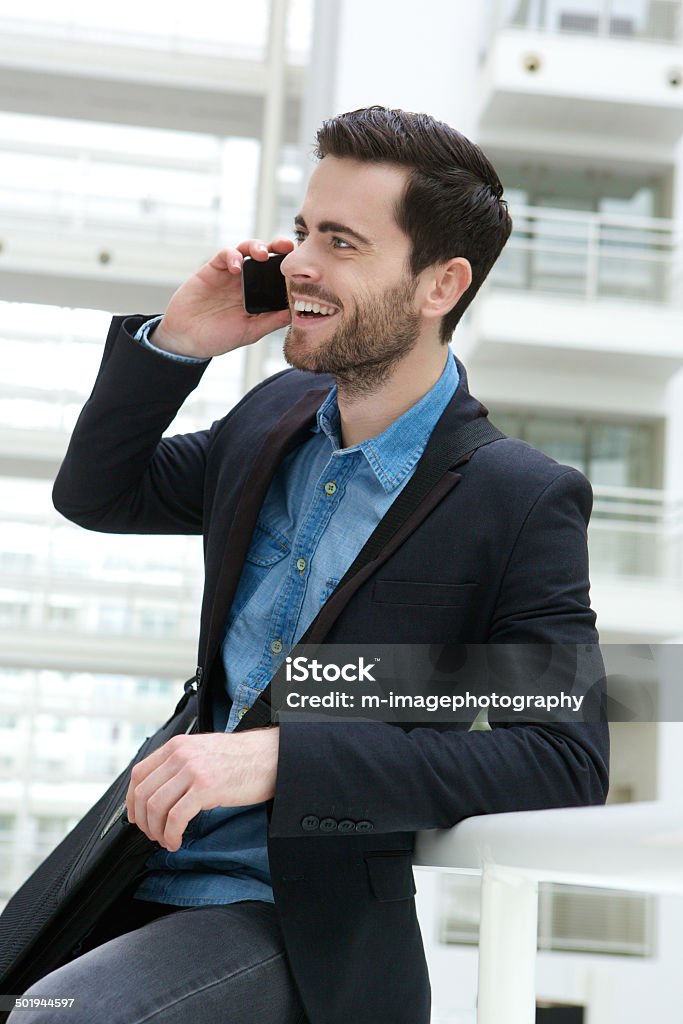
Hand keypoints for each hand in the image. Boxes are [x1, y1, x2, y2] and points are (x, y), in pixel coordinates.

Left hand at [125, 728, 279, 850]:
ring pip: (156, 807)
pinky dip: (171, 835)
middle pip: (143, 793)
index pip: (138, 773)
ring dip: (156, 831)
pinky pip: (175, 818)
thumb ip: (180, 764)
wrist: (270, 756)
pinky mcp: (206, 787)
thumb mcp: (203, 751)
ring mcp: (193, 770)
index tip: (137, 816)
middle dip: (143, 821)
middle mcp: (181, 754)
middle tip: (153, 834)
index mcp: (177, 745)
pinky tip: (177, 841)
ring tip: (167, 840)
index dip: (132, 800)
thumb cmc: (241, 758)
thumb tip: (159, 792)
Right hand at [152, 237, 293, 358]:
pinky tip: (237, 267)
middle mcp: (247, 281)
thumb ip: (271, 321)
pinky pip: (225, 254)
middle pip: (267, 256)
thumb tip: (297, 312)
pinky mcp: (212, 269)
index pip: (278, 275)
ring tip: (263, 254)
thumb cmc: (217, 338)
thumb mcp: (250, 332)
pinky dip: (233, 256)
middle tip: (288, 247)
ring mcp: (230, 274)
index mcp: (259, 295)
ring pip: (248, 249)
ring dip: (257, 246)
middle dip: (278, 248)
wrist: (185, 339)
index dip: (290, 267)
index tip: (302, 265)